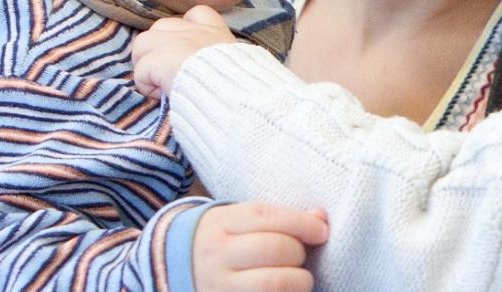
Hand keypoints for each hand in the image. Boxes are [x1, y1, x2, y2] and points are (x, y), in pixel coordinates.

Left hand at [131, 5, 236, 97]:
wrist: (235, 97)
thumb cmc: (240, 89)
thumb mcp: (240, 65)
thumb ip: (222, 59)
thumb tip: (208, 72)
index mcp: (217, 33)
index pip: (197, 14)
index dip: (184, 29)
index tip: (185, 51)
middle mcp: (195, 32)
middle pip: (161, 26)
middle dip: (158, 47)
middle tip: (166, 72)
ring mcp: (176, 42)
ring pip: (142, 43)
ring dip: (146, 64)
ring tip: (158, 83)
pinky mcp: (160, 59)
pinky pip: (140, 70)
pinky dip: (146, 85)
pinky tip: (162, 95)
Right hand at [189, 201, 328, 291]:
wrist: (180, 266)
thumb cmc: (227, 240)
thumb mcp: (241, 221)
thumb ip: (280, 218)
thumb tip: (320, 219)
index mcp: (222, 223)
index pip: (268, 217)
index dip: (302, 224)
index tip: (322, 232)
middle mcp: (217, 254)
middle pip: (274, 248)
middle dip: (299, 253)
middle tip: (299, 258)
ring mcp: (219, 284)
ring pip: (274, 283)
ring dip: (298, 281)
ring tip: (297, 278)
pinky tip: (285, 291)